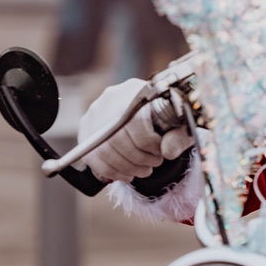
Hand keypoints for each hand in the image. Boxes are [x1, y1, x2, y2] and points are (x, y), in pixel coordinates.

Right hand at [78, 78, 194, 183]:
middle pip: (117, 136)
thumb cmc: (167, 119)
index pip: (135, 120)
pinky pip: (92, 157)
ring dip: (126, 167)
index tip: (160, 153)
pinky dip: (111, 171)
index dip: (148, 143)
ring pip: (103, 149)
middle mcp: (111, 98)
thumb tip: (167, 151)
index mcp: (136, 90)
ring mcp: (94, 114)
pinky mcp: (85, 130)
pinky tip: (127, 174)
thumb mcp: (180, 125)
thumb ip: (178, 136)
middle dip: (138, 159)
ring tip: (143, 170)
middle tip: (152, 166)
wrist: (149, 112)